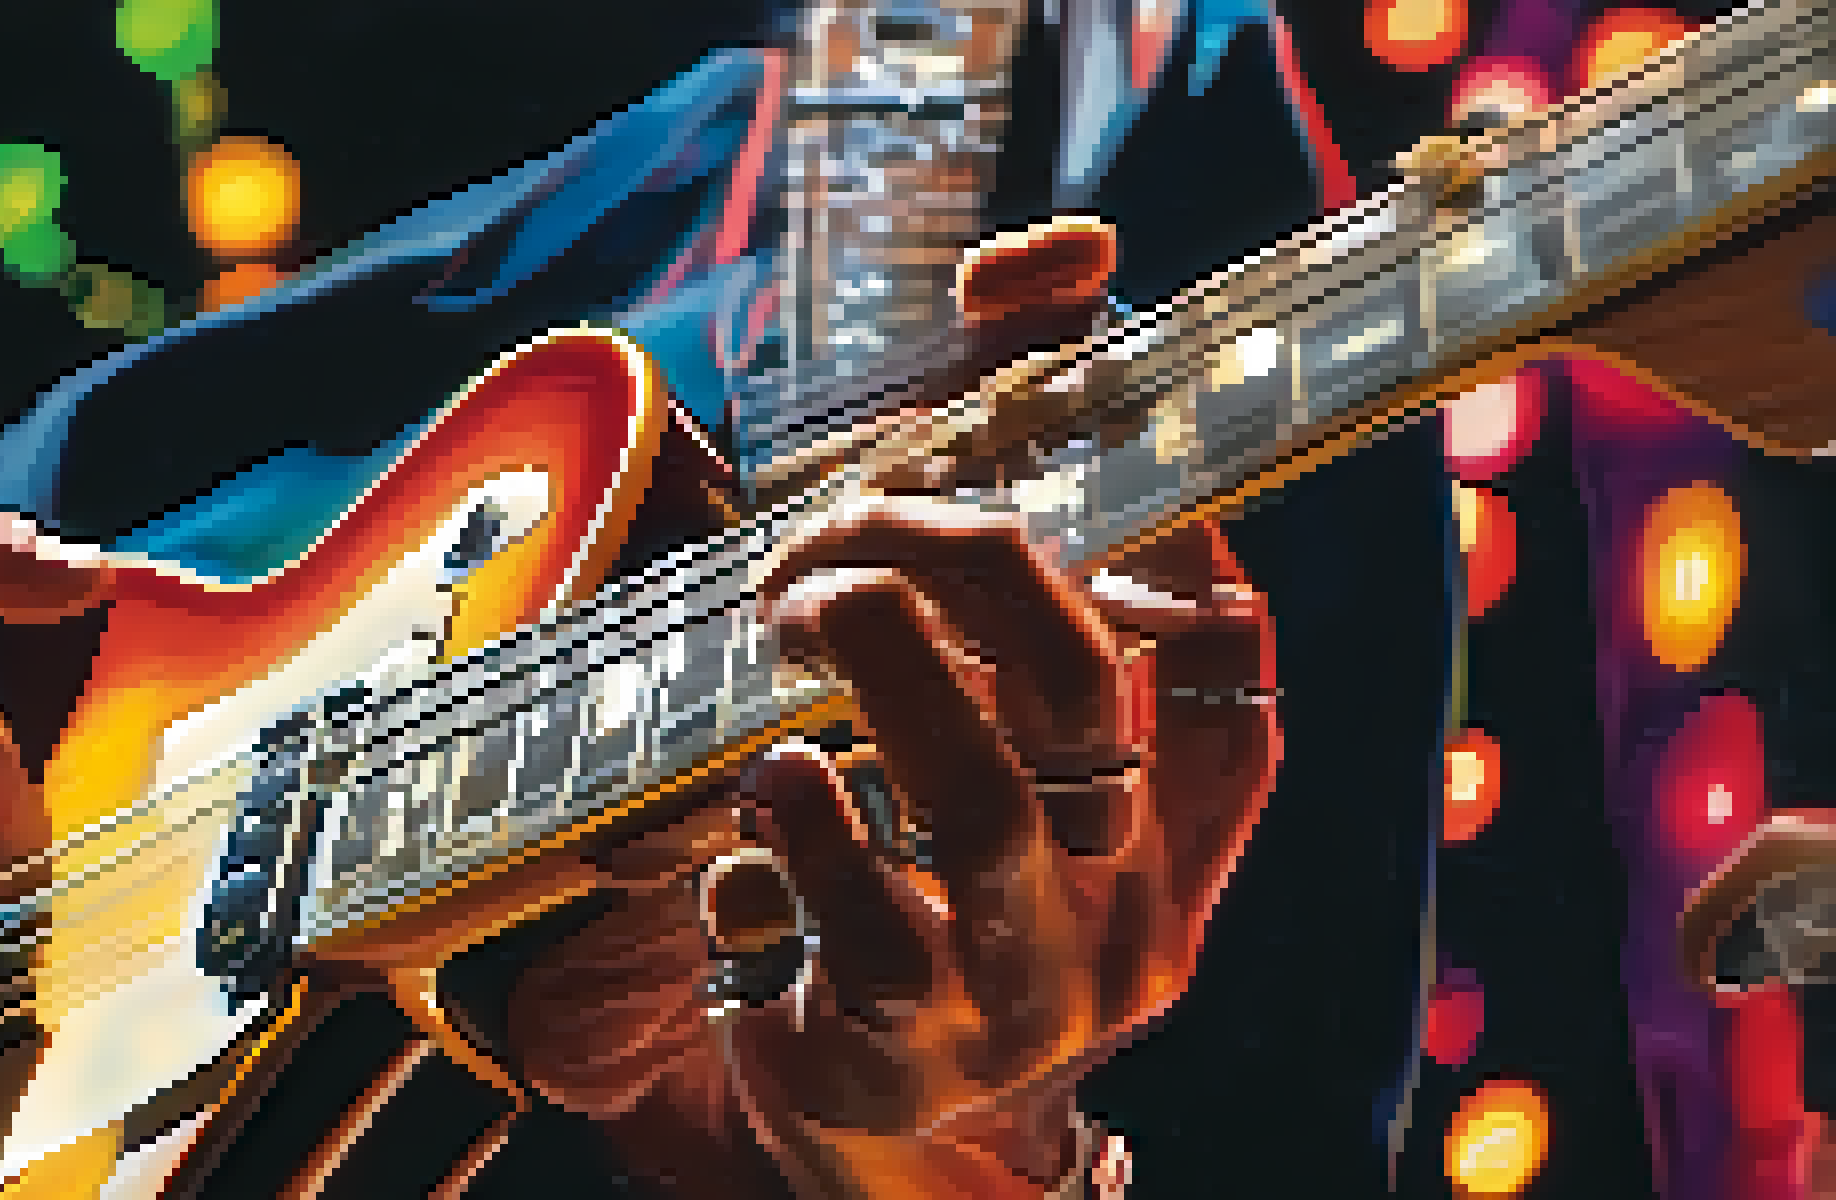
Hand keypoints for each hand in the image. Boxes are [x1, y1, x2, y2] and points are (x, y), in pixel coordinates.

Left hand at [505, 220, 1277, 1198]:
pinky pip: (838, 900)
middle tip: (862, 523)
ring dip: (880, 663)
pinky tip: (772, 780)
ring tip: (806, 607)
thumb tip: (1062, 406)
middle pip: (1087, 701)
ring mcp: (1009, 986)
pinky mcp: (890, 1038)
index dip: (1181, 565)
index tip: (1096, 452)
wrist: (891, 1150)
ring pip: (978, 795)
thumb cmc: (941, 931)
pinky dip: (791, 814)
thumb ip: (1034, 666)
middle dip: (973, 568)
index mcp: (1163, 855)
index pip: (1229, 701)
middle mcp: (1114, 919)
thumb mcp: (1008, 813)